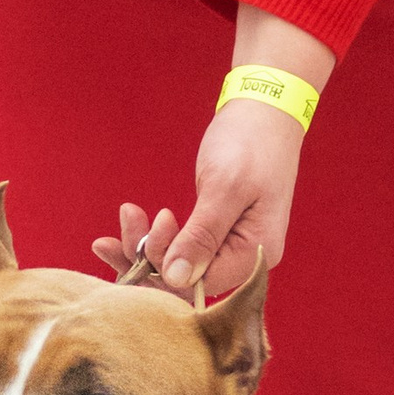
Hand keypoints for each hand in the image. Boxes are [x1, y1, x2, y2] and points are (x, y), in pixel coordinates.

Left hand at [92, 8, 329, 298]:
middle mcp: (245, 258)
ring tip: (128, 211)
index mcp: (255, 253)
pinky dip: (156, 236)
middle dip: (148, 255)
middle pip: (185, 279)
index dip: (163, 268)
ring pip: (178, 264)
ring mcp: (231, 246)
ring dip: (146, 243)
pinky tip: (132, 219)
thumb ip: (201, 236)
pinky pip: (181, 246)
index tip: (145, 233)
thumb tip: (176, 279)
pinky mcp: (217, 233)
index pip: (198, 284)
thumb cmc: (250, 142)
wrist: (264, 110)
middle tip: (129, 216)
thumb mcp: (224, 187)